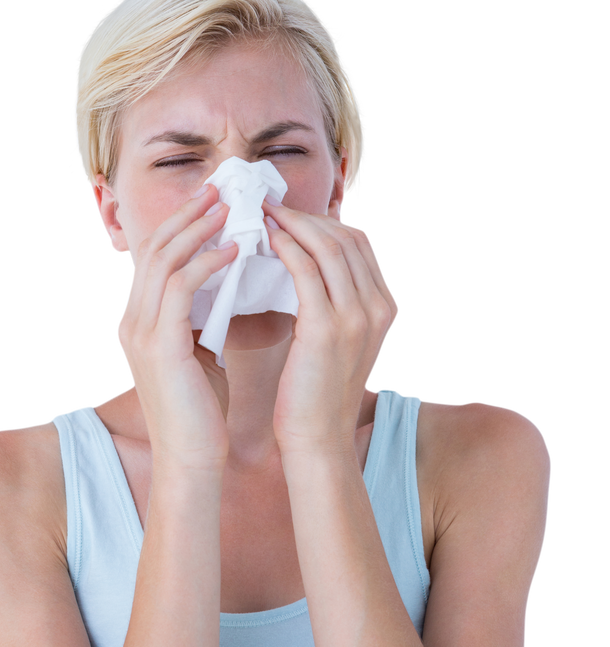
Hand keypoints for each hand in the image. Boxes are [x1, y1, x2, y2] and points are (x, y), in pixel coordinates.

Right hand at [116, 185, 237, 471]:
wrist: (191, 458)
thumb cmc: (202, 411)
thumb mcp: (198, 353)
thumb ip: (200, 319)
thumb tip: (224, 287)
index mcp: (139, 322)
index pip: (155, 258)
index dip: (182, 226)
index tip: (214, 202)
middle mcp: (131, 321)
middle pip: (154, 248)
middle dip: (188, 214)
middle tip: (221, 189)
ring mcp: (140, 332)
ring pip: (164, 260)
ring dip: (198, 229)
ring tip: (230, 208)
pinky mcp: (159, 344)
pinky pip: (180, 287)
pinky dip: (207, 263)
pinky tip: (235, 250)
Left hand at [262, 199, 399, 457]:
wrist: (318, 441)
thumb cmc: (317, 395)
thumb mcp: (339, 343)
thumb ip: (335, 305)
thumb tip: (306, 268)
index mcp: (386, 309)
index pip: (359, 244)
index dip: (323, 221)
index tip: (289, 214)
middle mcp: (380, 308)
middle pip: (346, 237)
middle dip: (306, 215)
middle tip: (268, 206)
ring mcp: (358, 316)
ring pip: (328, 246)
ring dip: (292, 223)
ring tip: (261, 215)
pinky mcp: (328, 328)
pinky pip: (307, 270)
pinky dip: (286, 247)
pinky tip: (265, 240)